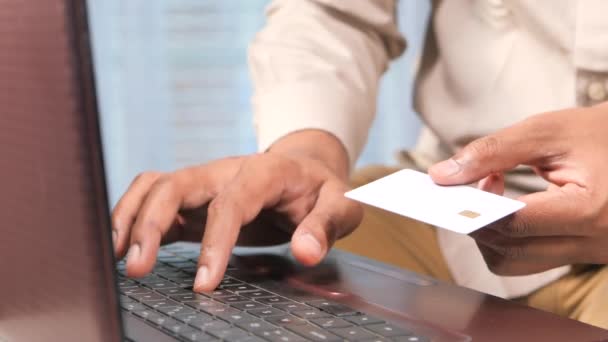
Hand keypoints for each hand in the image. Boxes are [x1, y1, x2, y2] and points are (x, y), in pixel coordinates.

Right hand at [111, 132, 362, 291]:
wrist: (305, 167)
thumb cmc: (320, 188)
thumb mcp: (340, 203)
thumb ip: (326, 226)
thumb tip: (306, 253)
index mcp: (263, 171)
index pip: (230, 203)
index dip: (214, 242)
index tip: (205, 284)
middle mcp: (225, 172)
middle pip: (177, 185)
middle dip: (152, 224)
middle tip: (139, 269)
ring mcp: (205, 182)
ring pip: (156, 186)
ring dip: (132, 218)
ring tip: (121, 259)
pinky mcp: (195, 198)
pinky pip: (154, 198)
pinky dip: (133, 218)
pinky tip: (125, 249)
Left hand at [429, 103, 607, 274]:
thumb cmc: (601, 133)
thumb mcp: (548, 131)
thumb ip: (492, 152)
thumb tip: (442, 175)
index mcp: (591, 211)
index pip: (514, 225)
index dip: (474, 208)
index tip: (447, 189)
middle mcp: (595, 243)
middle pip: (509, 249)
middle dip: (476, 220)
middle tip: (465, 184)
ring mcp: (592, 254)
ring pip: (515, 263)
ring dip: (488, 232)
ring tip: (490, 189)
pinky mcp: (584, 254)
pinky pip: (530, 258)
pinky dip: (507, 237)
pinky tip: (506, 205)